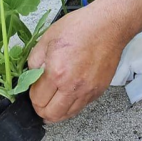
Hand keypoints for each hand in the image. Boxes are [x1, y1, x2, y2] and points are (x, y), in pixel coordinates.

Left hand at [28, 3, 127, 122]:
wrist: (109, 25)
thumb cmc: (81, 27)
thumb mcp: (48, 37)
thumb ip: (35, 59)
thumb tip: (31, 74)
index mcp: (57, 72)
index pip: (37, 99)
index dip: (32, 95)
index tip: (34, 88)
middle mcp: (72, 86)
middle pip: (50, 115)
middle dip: (41, 109)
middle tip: (41, 100)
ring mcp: (87, 90)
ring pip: (66, 115)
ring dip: (56, 111)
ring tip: (54, 100)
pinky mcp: (98, 90)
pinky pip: (81, 107)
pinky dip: (71, 105)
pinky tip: (69, 92)